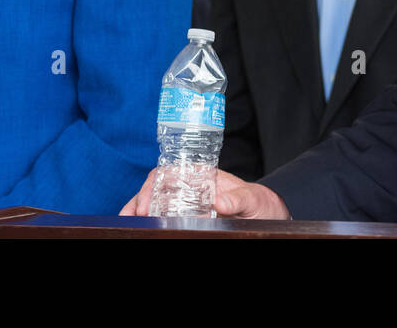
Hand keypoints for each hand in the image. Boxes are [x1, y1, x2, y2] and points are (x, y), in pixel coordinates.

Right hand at [120, 166, 290, 218]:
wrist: (267, 215)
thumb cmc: (261, 204)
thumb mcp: (253, 200)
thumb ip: (238, 199)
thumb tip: (218, 201)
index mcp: (204, 175)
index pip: (171, 172)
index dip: (153, 185)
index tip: (146, 204)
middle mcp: (192, 186)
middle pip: (156, 187)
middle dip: (140, 199)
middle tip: (134, 216)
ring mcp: (189, 201)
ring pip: (155, 201)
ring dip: (138, 208)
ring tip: (129, 221)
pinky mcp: (188, 215)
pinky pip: (164, 214)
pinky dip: (149, 218)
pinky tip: (141, 225)